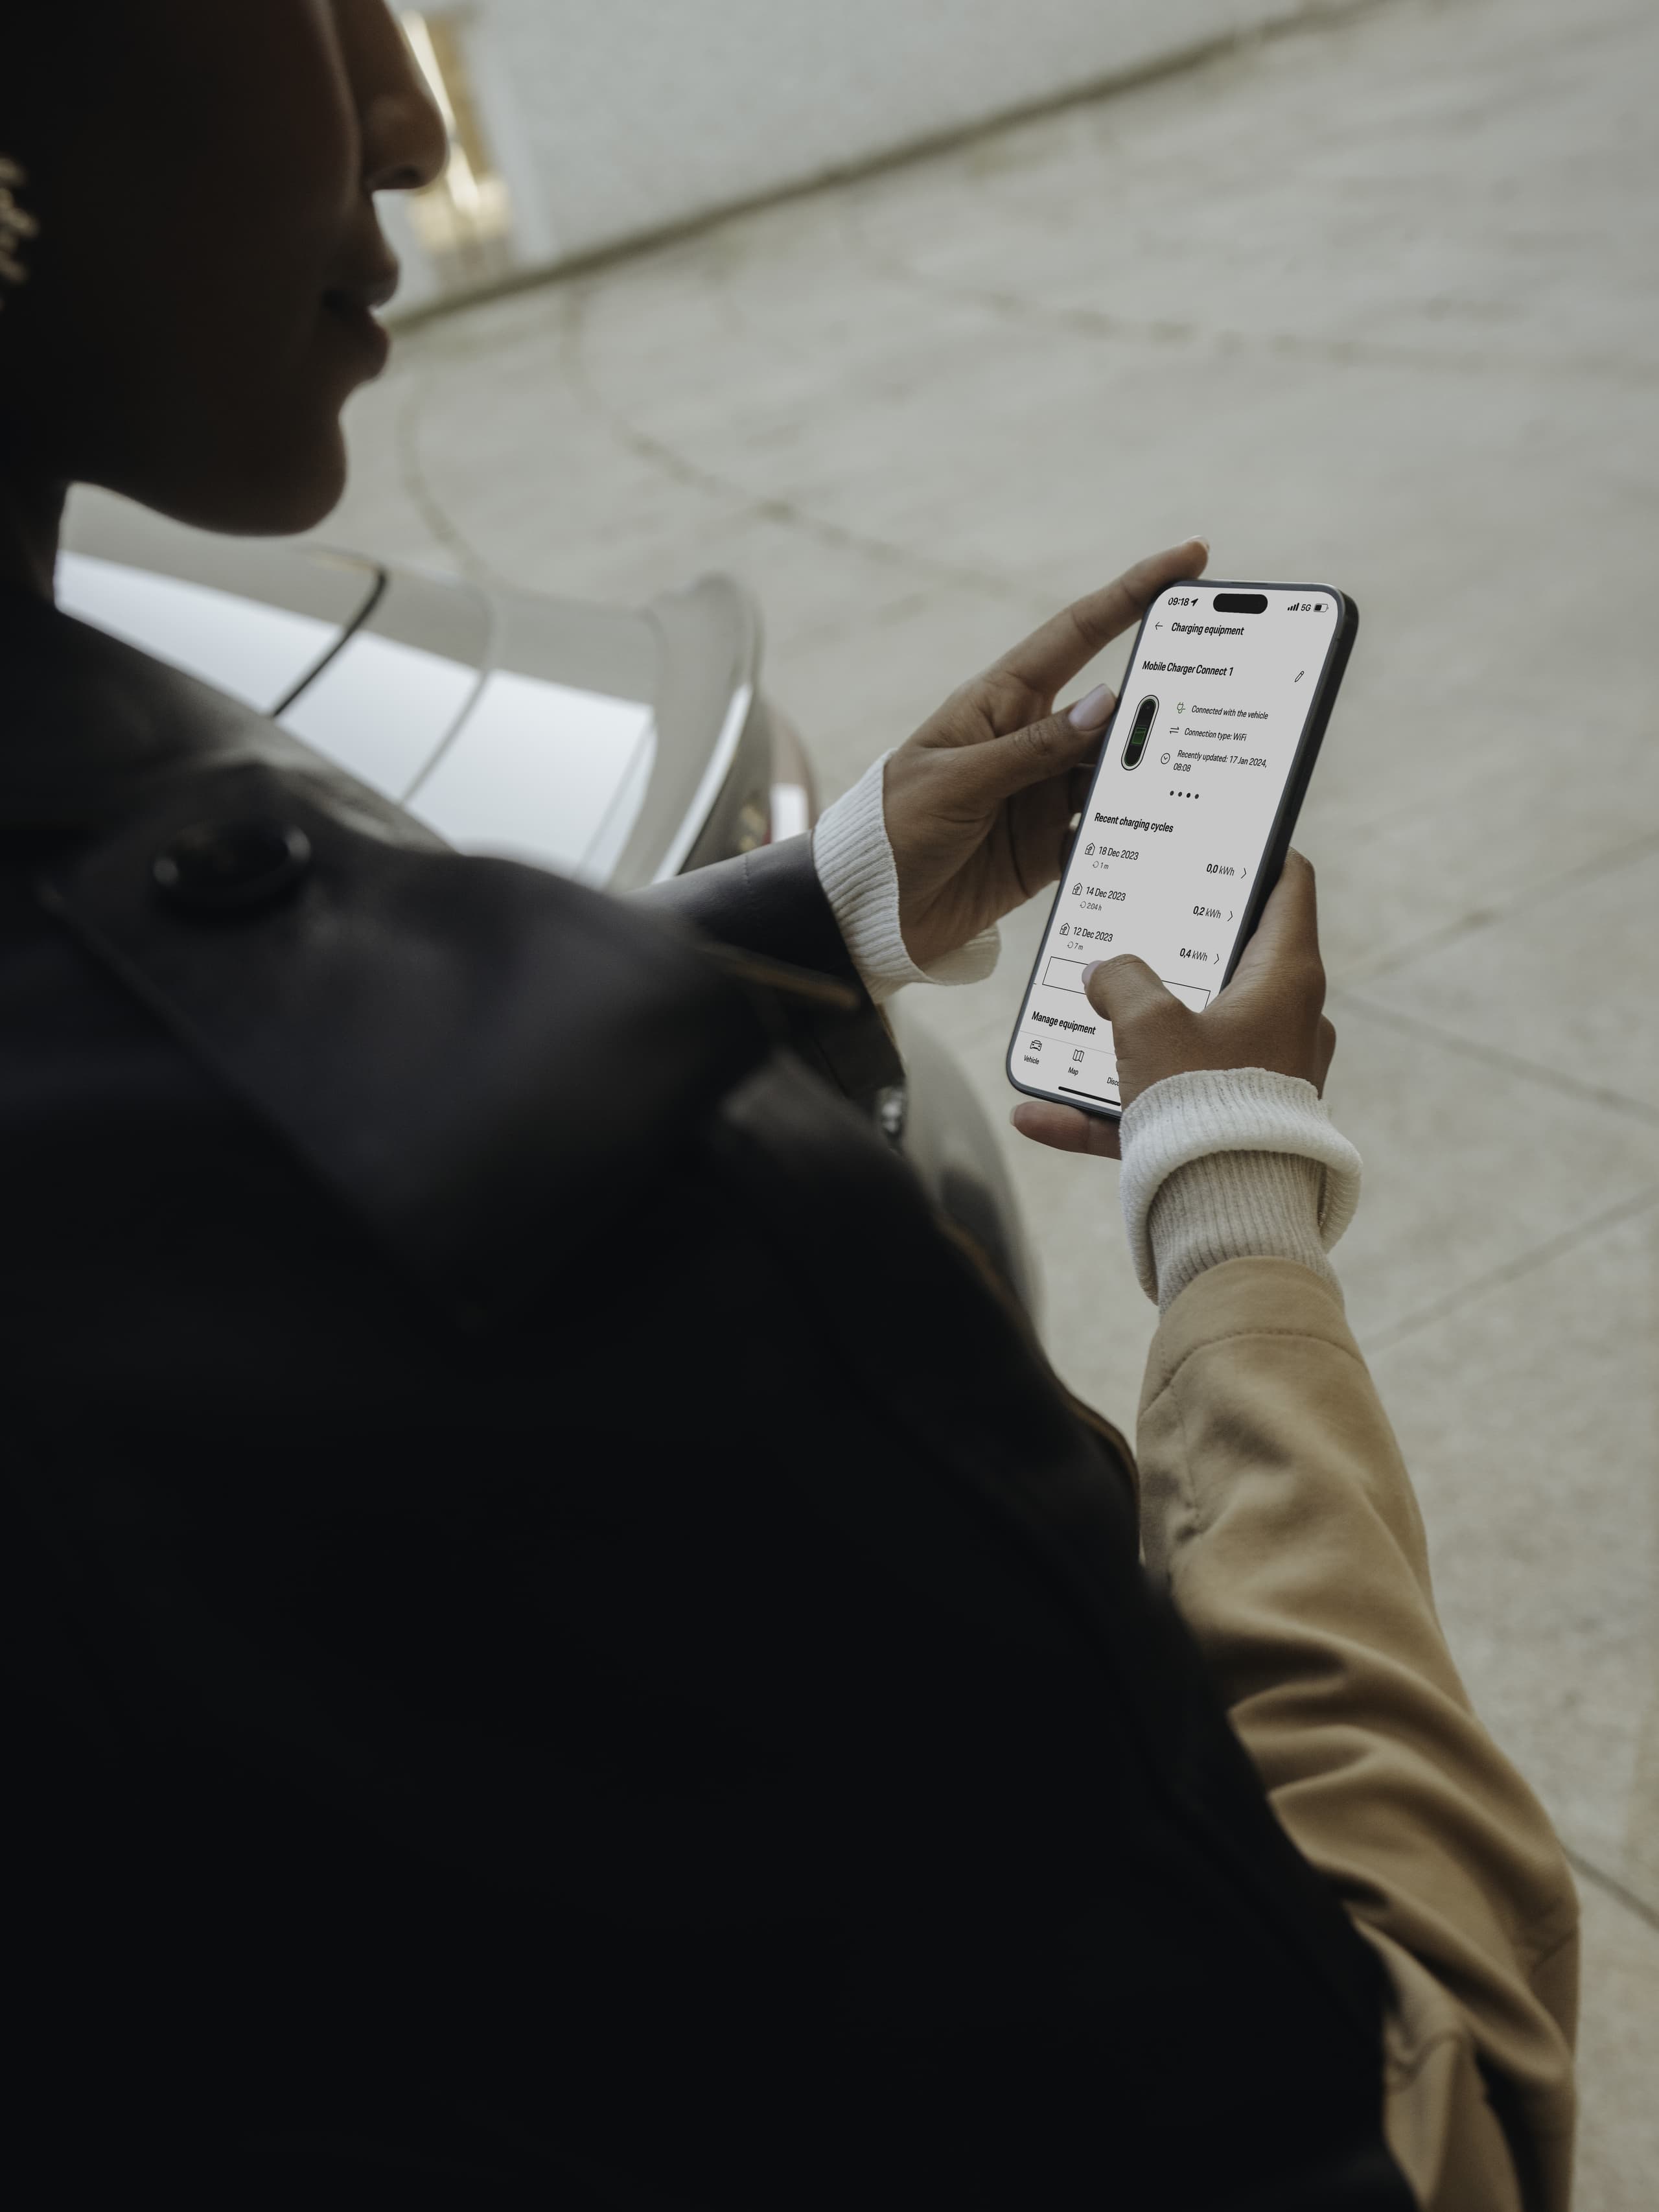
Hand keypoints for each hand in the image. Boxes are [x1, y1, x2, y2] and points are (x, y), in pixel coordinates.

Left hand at [883, 539, 1209, 970]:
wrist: (863, 910)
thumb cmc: (890, 828)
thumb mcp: (958, 781)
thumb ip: (1032, 749)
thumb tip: (1106, 705)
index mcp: (1001, 702)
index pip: (1079, 632)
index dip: (1135, 592)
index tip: (1190, 559)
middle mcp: (1029, 741)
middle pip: (1113, 712)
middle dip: (1162, 705)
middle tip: (1215, 702)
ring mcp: (1041, 793)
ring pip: (1115, 775)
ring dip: (1148, 780)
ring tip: (1190, 782)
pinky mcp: (1047, 846)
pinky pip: (1102, 833)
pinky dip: (1128, 836)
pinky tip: (1157, 837)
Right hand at [1011, 850, 1336, 1162]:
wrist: (1226, 1220)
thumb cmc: (1203, 1107)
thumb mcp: (1146, 1022)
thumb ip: (1120, 981)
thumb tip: (1103, 973)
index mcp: (1285, 981)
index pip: (1289, 889)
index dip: (1259, 856)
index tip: (1227, 842)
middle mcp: (1287, 1025)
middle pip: (1231, 965)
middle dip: (1173, 954)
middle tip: (1132, 930)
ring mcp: (1262, 1080)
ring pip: (1188, 1042)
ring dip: (1129, 1040)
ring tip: (1072, 1032)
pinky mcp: (1232, 1130)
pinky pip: (1163, 1108)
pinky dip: (1108, 1110)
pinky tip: (1039, 1114)